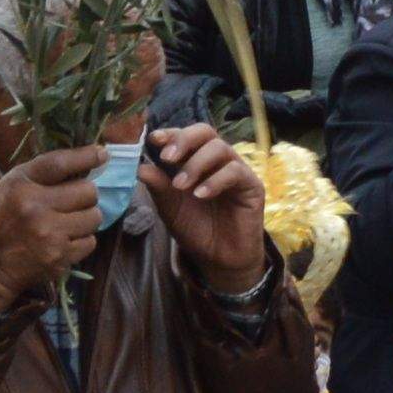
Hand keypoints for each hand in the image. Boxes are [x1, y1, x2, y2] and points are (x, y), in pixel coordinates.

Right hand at [0, 148, 109, 309]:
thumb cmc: (6, 216)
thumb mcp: (14, 185)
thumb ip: (46, 170)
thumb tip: (93, 156)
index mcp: (21, 187)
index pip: (59, 164)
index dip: (86, 156)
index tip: (102, 154)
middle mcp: (35, 209)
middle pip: (88, 191)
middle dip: (85, 195)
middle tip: (73, 202)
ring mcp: (49, 236)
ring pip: (94, 217)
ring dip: (86, 219)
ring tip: (68, 222)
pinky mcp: (59, 258)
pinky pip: (90, 242)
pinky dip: (81, 241)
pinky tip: (65, 240)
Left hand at [142, 116, 272, 276]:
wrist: (219, 260)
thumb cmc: (196, 230)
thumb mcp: (171, 209)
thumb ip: (158, 187)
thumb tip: (140, 167)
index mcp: (197, 161)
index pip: (186, 136)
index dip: (171, 133)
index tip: (154, 139)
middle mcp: (217, 161)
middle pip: (205, 132)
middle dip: (184, 140)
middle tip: (167, 158)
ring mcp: (236, 171)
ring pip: (220, 148)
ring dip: (196, 164)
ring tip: (180, 185)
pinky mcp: (252, 186)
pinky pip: (235, 172)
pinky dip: (215, 181)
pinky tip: (200, 195)